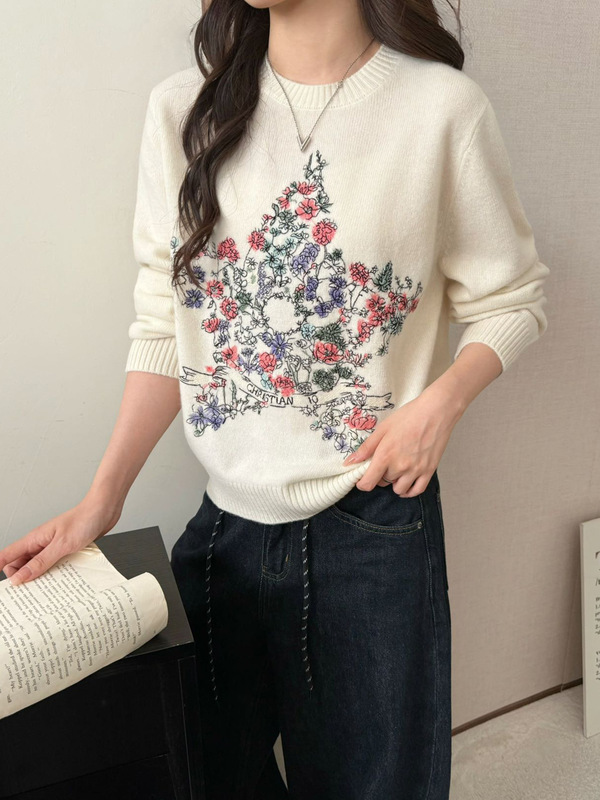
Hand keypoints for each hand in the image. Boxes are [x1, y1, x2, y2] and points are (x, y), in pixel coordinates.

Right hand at [0, 491, 122, 585]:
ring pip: (38, 567)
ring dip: (42, 577)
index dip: (0, 570)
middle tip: (32, 592)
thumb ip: (40, 562)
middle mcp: (40, 543)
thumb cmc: (84, 520)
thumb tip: (18, 577)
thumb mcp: (61, 545)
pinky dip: (56, 573)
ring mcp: (52, 547)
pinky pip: (54, 565)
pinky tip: (64, 579)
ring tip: (49, 588)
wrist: (104, 510)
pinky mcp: (64, 550)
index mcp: (34, 539)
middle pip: (21, 565)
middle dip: (24, 579)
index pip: (7, 556)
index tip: (3, 588)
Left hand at [342, 384, 463, 496]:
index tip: (362, 478)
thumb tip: (350, 462)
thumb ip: (366, 448)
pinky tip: (405, 483)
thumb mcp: (383, 429)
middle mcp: (400, 467)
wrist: (436, 411)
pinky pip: (416, 491)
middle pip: (383, 483)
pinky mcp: (429, 471)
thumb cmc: (408, 416)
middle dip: (380, 476)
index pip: (368, 483)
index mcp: (385, 456)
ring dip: (394, 482)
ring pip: (399, 489)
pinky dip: (409, 491)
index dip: (362, 483)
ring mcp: (416, 470)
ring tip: (396, 469)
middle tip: (384, 462)